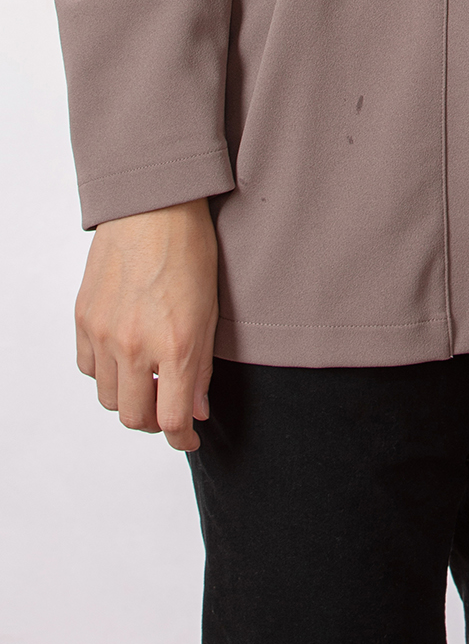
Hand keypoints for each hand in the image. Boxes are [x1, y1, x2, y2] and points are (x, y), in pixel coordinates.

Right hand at [75, 198, 218, 451]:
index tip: (190, 438)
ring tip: (149, 379)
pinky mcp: (83, 318)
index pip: (174, 420)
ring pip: (109, 399)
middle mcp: (135, 346)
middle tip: (170, 408)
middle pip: (136, 418)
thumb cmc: (191, 248)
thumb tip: (198, 410)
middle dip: (156, 422)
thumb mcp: (211, 309)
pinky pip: (89, 368)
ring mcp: (104, 333)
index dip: (184, 439)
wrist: (153, 205)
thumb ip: (203, 367)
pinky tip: (125, 356)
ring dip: (130, 398)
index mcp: (176, 345)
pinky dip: (106, 373)